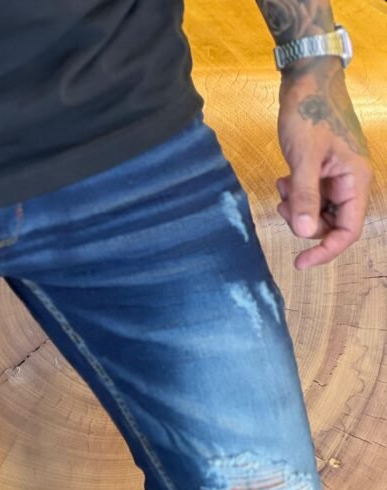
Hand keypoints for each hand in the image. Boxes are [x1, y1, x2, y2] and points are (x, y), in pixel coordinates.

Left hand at [275, 56, 371, 269]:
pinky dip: (295, 196)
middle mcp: (351, 182)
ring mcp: (337, 177)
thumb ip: (305, 197)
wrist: (306, 79)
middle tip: (282, 206)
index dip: (325, 250)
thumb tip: (305, 233)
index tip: (300, 262)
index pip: (348, 231)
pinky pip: (311, 197)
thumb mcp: (304, 158)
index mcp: (356, 181)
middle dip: (305, 223)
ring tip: (281, 187)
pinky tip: (282, 180)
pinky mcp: (323, 171)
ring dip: (297, 209)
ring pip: (318, 212)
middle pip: (331, 225)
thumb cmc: (309, 112)